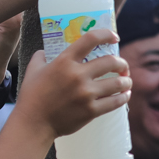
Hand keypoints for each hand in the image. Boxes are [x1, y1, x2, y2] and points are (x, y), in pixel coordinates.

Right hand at [14, 28, 129, 137]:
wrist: (33, 124)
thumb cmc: (32, 96)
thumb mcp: (33, 70)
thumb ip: (41, 57)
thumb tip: (45, 51)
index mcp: (65, 61)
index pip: (91, 39)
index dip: (106, 34)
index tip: (114, 38)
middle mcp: (78, 75)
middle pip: (112, 61)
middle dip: (122, 63)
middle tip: (122, 66)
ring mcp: (86, 94)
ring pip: (119, 83)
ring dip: (126, 80)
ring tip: (126, 81)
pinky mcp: (91, 110)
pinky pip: (115, 102)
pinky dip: (124, 97)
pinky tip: (125, 95)